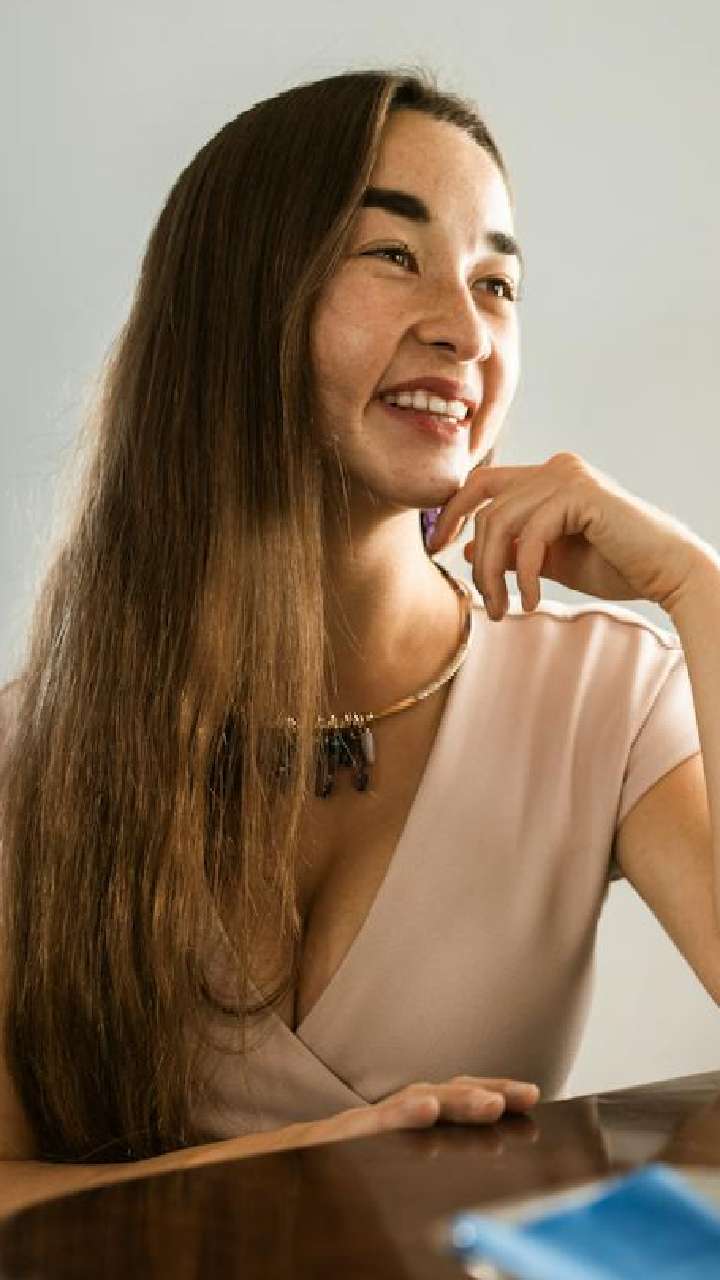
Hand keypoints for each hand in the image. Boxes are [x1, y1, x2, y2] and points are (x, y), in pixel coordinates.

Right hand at [268, 1076, 540, 1151]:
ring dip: (458, 1099)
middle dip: (489, 1089)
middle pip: (448, 1092)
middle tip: (526, 1095)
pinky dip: (404, 1114)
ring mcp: (374, 1120)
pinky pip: (379, 1123)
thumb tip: (486, 1152)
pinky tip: (425, 1109)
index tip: (533, 1095)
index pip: (459, 1095)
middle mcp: (398, 1108)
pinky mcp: (349, 1134)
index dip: (496, 1090)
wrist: (287, 1166)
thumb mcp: (402, 1156)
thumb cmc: (352, 1164)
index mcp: (415, 1114)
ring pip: (420, 1100)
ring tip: (490, 1103)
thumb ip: (437, 1147)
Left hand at [428, 451, 708, 618]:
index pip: (483, 483)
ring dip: (495, 574)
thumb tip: (468, 548)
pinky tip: (530, 600)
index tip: (437, 547)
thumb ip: (512, 550)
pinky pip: (530, 536)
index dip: (453, 512)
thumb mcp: (549, 561)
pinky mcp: (579, 494)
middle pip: (485, 502)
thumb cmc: (613, 566)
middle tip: (479, 598)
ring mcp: (567, 476)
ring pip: (501, 522)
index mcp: (547, 476)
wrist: (664, 573)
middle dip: (474, 554)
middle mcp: (554, 467)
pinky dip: (523, 574)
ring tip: (504, 609)